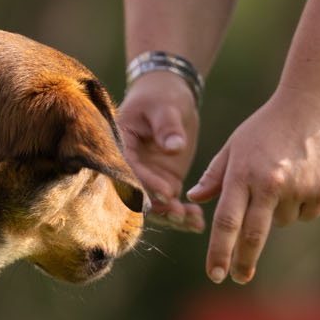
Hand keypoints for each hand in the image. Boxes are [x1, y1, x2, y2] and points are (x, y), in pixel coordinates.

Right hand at [117, 69, 205, 231]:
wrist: (169, 97)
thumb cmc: (161, 97)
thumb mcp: (165, 106)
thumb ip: (168, 126)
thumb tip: (174, 147)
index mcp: (120, 146)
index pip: (129, 169)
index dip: (146, 182)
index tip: (167, 192)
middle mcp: (130, 168)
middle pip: (139, 194)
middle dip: (159, 207)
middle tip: (180, 214)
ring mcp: (147, 178)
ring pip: (156, 204)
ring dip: (173, 216)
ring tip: (194, 220)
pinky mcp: (163, 184)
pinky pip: (171, 203)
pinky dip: (183, 215)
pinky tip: (198, 222)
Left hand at [188, 91, 319, 283]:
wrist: (318, 101)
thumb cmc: (270, 123)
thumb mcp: (237, 144)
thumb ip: (216, 174)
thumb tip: (194, 199)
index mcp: (243, 173)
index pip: (226, 221)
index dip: (220, 252)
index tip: (215, 274)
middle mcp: (270, 184)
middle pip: (254, 235)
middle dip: (244, 261)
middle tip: (239, 278)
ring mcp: (300, 188)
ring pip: (283, 221)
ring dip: (279, 213)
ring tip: (284, 178)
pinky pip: (308, 213)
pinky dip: (303, 204)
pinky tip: (305, 176)